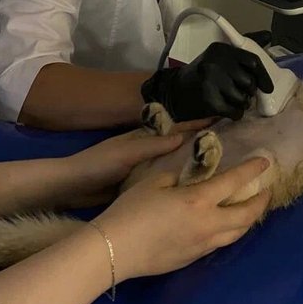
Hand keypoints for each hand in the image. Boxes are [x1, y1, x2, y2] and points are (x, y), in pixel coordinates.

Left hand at [65, 120, 211, 206]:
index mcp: (144, 135)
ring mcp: (145, 165)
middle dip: (201, 139)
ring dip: (194, 160)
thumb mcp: (125, 154)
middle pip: (180, 141)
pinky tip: (196, 185)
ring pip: (175, 160)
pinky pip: (166, 177)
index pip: (177, 125)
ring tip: (221, 164)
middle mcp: (148, 147)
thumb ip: (152, 145)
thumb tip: (184, 137)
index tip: (222, 116)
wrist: (72, 188)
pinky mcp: (141, 183)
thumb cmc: (97, 166)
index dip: (198, 121)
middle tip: (230, 142)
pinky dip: (181, 177)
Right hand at [94, 157, 270, 280]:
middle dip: (260, 203)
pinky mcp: (192, 259)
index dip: (252, 170)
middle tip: (266, 193)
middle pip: (246, 216)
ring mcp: (202, 245)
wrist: (116, 249)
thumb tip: (186, 177)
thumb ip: (176, 176)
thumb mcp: (154, 181)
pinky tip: (224, 226)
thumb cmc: (132, 209)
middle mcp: (208, 224)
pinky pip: (220, 243)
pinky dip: (230, 232)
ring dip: (248, 220)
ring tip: (250, 210)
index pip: (234, 182)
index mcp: (199, 200)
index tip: (265, 163)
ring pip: (236, 234)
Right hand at [141, 42, 273, 121]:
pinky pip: (234, 111)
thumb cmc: (203, 75)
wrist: (175, 92)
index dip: (263, 76)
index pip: (252, 61)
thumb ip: (242, 52)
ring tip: (232, 101)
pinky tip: (228, 110)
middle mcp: (216, 62)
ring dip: (241, 104)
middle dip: (249, 92)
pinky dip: (235, 114)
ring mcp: (211, 81)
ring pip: (243, 98)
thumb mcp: (220, 57)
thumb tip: (268, 36)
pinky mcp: (208, 99)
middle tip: (242, 94)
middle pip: (249, 81)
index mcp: (221, 49)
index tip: (268, 88)